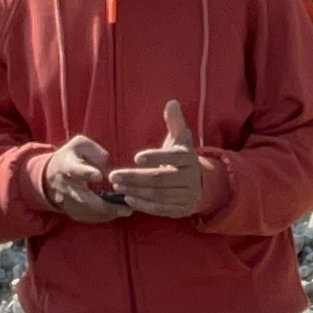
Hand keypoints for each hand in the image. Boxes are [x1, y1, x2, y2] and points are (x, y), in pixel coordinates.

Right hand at [41, 135, 130, 221]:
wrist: (49, 178)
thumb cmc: (70, 158)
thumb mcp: (79, 145)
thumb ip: (94, 151)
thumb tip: (106, 163)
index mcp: (67, 167)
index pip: (75, 171)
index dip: (86, 173)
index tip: (98, 176)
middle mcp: (67, 187)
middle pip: (85, 200)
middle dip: (105, 205)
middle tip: (125, 207)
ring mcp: (69, 203)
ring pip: (90, 212)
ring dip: (109, 213)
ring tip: (127, 210)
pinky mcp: (73, 213)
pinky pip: (90, 218)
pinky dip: (105, 217)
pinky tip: (119, 212)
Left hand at [106, 100, 209, 218]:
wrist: (199, 184)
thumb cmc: (181, 158)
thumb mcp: (179, 139)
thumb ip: (175, 122)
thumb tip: (172, 103)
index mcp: (189, 158)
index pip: (173, 157)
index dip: (156, 157)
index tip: (136, 157)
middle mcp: (191, 178)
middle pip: (161, 179)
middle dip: (136, 178)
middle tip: (114, 176)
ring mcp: (188, 195)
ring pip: (160, 195)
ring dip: (136, 191)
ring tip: (117, 186)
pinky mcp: (182, 210)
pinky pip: (162, 209)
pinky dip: (145, 205)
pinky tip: (129, 199)